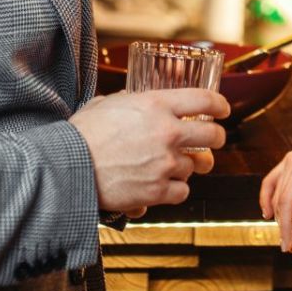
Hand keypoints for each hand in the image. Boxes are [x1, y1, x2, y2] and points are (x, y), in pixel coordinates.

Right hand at [70, 88, 227, 214]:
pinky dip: (174, 190)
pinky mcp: (158, 191)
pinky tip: (162, 186)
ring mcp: (165, 163)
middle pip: (213, 136)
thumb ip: (128, 100)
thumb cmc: (81, 134)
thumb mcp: (106, 103)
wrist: (68, 167)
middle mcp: (167, 133)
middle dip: (217, 139)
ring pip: (195, 167)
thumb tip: (133, 99)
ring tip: (172, 166)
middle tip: (212, 142)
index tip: (223, 110)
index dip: (219, 105)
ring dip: (187, 167)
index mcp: (156, 105)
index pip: (204, 100)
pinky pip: (182, 192)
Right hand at [259, 125, 291, 258]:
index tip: (289, 246)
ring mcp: (291, 162)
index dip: (285, 226)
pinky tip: (271, 214)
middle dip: (285, 227)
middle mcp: (291, 161)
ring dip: (280, 218)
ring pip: (276, 195)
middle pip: (280, 201)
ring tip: (288, 239)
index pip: (286, 201)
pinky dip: (273, 200)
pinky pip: (277, 184)